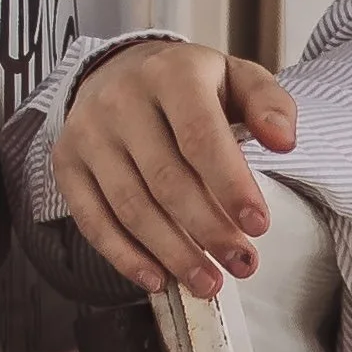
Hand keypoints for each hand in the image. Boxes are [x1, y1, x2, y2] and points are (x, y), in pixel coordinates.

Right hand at [50, 42, 296, 299]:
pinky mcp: (67, 162)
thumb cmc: (191, 85)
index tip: (258, 226)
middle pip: (166, 180)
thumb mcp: (238, 78)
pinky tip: (157, 279)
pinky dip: (125, 256)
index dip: (230, 186)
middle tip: (242, 264)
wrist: (121, 69)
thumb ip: (269, 104)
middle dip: (209, 230)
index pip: (200, 137)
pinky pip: (92, 218)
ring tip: (208, 282)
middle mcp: (121, 100)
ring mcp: (88, 132)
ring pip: (131, 206)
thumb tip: (284, 141)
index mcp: (171, 74)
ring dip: (172, 253)